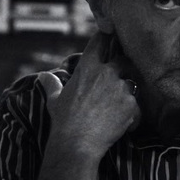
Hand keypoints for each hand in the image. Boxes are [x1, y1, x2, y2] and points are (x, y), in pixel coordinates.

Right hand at [36, 30, 140, 153]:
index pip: (100, 42)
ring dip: (127, 93)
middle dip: (123, 68)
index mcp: (87, 68)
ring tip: (117, 108)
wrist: (77, 144)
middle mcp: (106, 74)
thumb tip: (43, 77)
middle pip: (123, 61)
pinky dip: (132, 114)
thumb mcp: (54, 99)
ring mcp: (121, 88)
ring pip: (132, 83)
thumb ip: (51, 84)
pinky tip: (123, 124)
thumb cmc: (63, 121)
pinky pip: (137, 106)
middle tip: (120, 79)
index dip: (107, 37)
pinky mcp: (131, 105)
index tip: (111, 35)